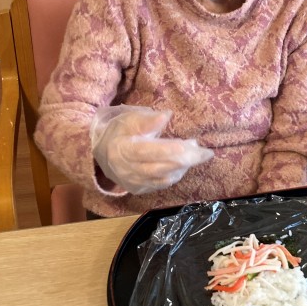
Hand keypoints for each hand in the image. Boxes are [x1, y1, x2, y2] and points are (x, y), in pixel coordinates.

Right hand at [91, 105, 212, 193]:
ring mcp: (134, 182)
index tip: (188, 144)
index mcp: (124, 149)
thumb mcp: (129, 119)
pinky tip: (184, 164)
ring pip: (163, 179)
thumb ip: (147, 120)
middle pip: (160, 168)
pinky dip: (176, 174)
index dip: (169, 150)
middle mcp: (128, 170)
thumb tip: (166, 115)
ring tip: (197, 153)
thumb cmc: (119, 132)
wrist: (101, 153)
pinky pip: (161, 184)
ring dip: (183, 167)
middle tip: (205, 152)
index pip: (148, 152)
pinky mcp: (139, 189)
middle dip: (185, 160)